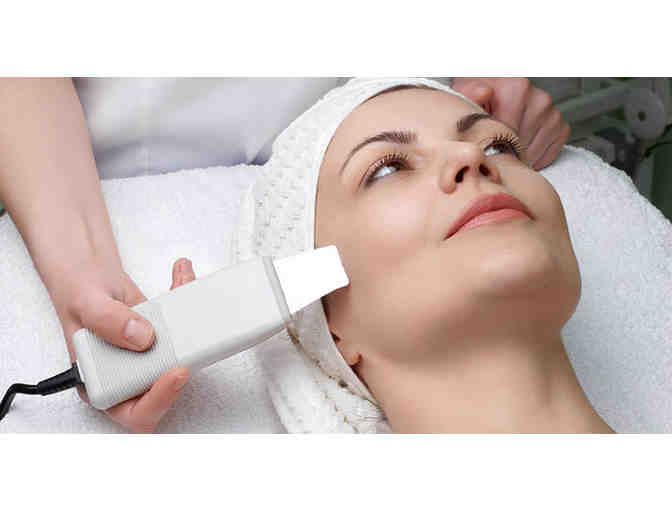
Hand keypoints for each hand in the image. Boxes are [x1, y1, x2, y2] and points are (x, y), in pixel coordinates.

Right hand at [56, 257, 195, 432]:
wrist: (85, 275)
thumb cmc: (76, 296)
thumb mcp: (85, 303)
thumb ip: (107, 321)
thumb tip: (141, 338)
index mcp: (100, 384)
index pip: (135, 413)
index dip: (159, 399)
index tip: (175, 372)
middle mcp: (127, 374)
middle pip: (165, 386)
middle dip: (182, 361)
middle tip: (190, 338)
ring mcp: (148, 356)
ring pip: (182, 356)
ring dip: (190, 330)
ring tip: (186, 297)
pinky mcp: (163, 336)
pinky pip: (183, 329)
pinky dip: (185, 303)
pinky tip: (182, 278)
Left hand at [451, 77, 570, 170]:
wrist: (493, 91)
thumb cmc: (478, 97)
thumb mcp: (466, 92)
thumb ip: (470, 94)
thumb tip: (483, 93)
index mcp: (517, 88)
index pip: (507, 132)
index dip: (491, 145)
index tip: (482, 145)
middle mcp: (540, 98)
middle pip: (519, 144)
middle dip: (503, 151)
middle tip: (490, 146)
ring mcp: (552, 113)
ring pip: (533, 152)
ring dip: (517, 155)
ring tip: (504, 144)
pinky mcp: (560, 127)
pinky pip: (548, 154)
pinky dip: (532, 158)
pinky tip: (519, 147)